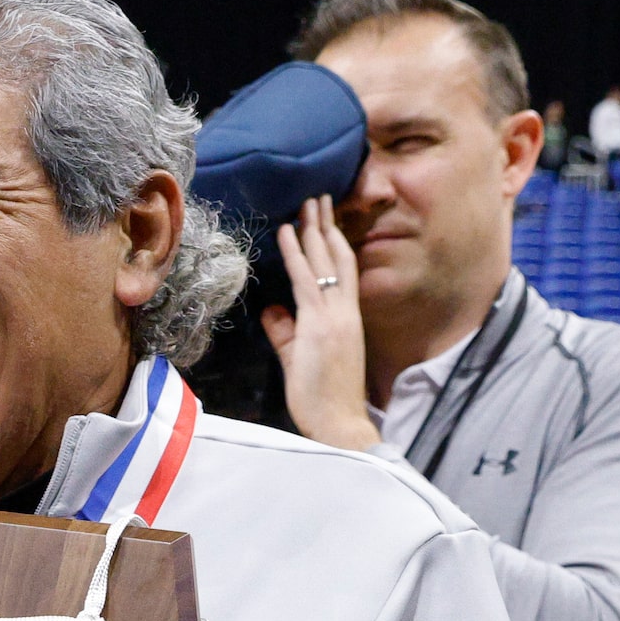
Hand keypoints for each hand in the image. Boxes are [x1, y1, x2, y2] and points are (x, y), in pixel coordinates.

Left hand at [260, 196, 381, 452]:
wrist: (341, 423)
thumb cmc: (323, 396)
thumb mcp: (299, 357)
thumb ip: (286, 332)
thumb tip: (272, 309)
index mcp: (346, 317)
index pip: (341, 271)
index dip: (333, 243)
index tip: (324, 220)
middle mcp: (345, 311)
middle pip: (337, 257)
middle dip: (327, 226)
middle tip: (318, 198)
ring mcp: (334, 316)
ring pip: (325, 262)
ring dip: (314, 230)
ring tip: (306, 204)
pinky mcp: (320, 326)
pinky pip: (306, 281)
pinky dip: (296, 254)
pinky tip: (287, 233)